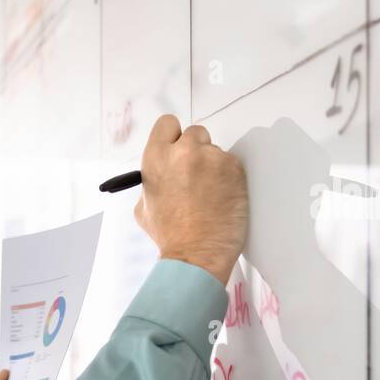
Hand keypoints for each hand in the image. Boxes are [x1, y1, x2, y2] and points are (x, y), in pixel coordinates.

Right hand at [134, 114, 248, 285]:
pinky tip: (223, 198)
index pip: (167, 124)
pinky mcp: (235, 169)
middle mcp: (183, 152)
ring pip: (215, 151)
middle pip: (195, 133)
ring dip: (214, 167)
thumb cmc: (172, 236)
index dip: (174, 136)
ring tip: (210, 194)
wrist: (197, 255)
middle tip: (197, 175)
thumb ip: (153, 179)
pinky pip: (232, 164)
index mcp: (156, 159)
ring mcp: (212, 159)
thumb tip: (164, 170)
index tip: (178, 147)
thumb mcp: (145, 206)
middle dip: (196, 151)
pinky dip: (230, 178)